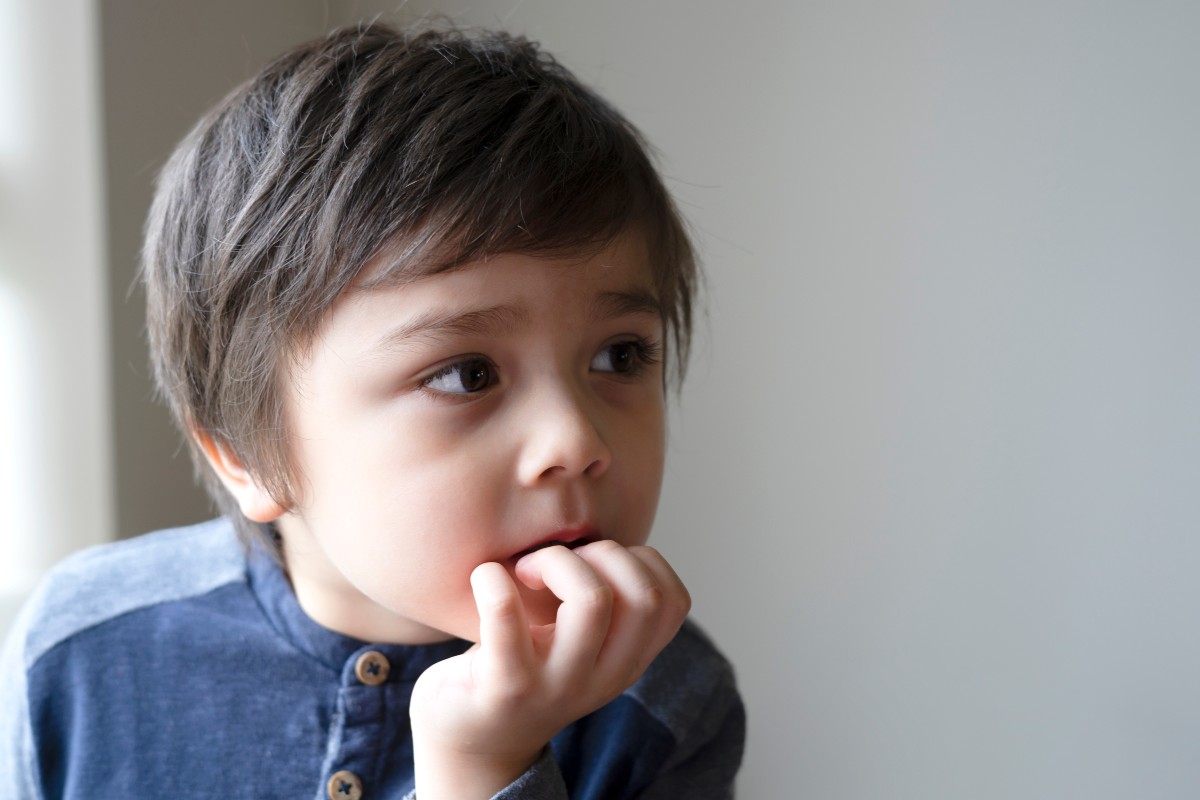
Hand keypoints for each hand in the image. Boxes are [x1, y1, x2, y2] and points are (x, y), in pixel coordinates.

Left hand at [409, 540, 690, 799]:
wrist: (468, 738)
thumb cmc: (523, 664)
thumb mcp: (580, 643)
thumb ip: (606, 601)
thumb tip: (601, 534)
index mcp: (627, 662)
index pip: (674, 601)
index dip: (640, 560)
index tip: (594, 563)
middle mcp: (602, 678)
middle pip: (644, 596)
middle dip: (602, 553)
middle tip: (556, 563)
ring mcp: (555, 687)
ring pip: (593, 600)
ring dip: (554, 561)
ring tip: (523, 570)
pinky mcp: (503, 688)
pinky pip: (506, 617)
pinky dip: (492, 579)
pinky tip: (484, 578)